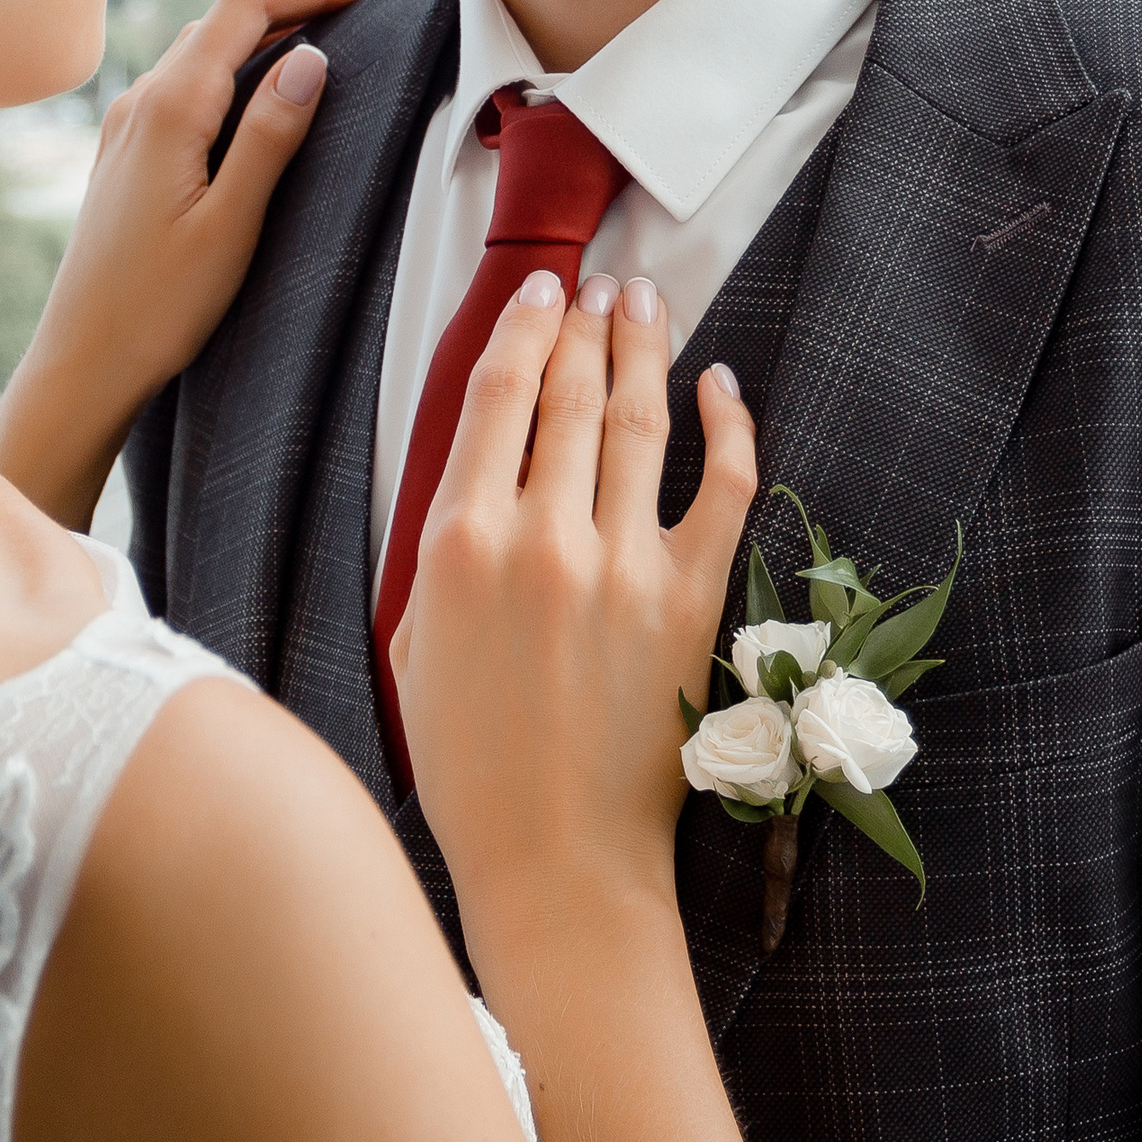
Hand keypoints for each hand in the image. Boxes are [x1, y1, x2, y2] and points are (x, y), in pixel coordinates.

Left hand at [0, 0, 403, 526]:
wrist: (83, 361)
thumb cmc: (156, 308)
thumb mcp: (231, 225)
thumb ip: (270, 138)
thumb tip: (311, 57)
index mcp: (169, 108)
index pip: (248, 5)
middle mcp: (141, 101)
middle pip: (228, 15)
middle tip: (379, 0)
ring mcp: (129, 124)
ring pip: (207, 46)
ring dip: (272, 29)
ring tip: (341, 30)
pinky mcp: (130, 151)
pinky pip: (190, 82)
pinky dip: (241, 64)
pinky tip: (272, 86)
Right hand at [389, 269, 756, 930]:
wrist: (554, 857)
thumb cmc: (474, 764)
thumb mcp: (415, 639)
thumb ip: (442, 546)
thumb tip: (481, 468)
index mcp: (457, 545)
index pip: (497, 397)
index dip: (521, 329)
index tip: (537, 293)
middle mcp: (541, 539)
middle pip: (568, 392)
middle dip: (584, 324)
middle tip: (597, 285)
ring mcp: (623, 566)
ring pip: (637, 419)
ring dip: (643, 348)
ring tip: (647, 304)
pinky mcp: (691, 600)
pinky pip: (721, 485)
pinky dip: (726, 424)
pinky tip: (720, 385)